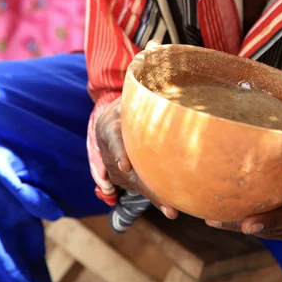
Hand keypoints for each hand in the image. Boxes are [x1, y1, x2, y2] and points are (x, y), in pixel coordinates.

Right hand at [96, 97, 177, 218]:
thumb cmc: (128, 105)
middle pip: (129, 173)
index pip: (113, 140)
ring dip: (155, 198)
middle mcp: (108, 152)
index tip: (125, 165)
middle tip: (168, 206)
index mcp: (109, 128)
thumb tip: (155, 72)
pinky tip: (170, 208)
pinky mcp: (123, 177)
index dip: (119, 152)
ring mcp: (114, 169)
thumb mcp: (130, 97)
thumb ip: (140, 95)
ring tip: (173, 209)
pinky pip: (138, 187)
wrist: (109, 119)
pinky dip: (155, 196)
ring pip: (135, 185)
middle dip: (148, 190)